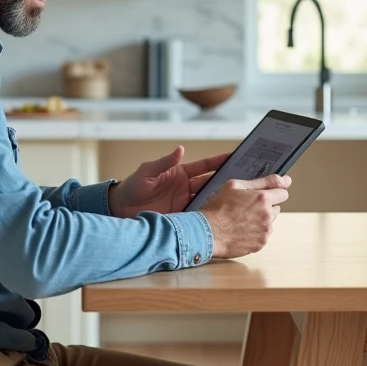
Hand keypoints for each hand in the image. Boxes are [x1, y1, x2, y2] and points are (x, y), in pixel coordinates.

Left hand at [107, 146, 231, 217]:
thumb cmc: (133, 186)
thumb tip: (180, 149)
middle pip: (211, 182)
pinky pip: (199, 215)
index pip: (205, 166)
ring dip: (221, 199)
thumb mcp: (148, 172)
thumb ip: (165, 162)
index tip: (235, 156)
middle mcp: (187, 187)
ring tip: (238, 199)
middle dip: (227, 180)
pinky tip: (221, 216)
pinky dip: (209, 215)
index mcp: (181, 173)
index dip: (219, 161)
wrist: (121, 209)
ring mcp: (185, 202)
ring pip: (209, 199)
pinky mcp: (182, 216)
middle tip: (245, 179)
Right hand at [200, 174, 290, 259]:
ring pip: (270, 222)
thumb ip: (262, 181)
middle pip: (277, 208)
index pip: (283, 192)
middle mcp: (267, 216)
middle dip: (266, 206)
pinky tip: (241, 230)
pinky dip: (255, 232)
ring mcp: (265, 231)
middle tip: (247, 207)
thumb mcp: (235, 185)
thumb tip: (284, 180)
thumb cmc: (218, 208)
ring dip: (261, 220)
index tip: (268, 194)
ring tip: (242, 220)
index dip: (274, 192)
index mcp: (263, 199)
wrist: (208, 232)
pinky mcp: (260, 244)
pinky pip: (263, 235)